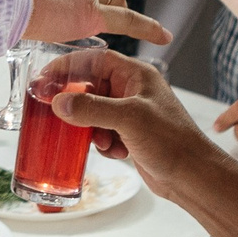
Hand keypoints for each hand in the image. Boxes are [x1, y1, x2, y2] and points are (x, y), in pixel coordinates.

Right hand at [44, 49, 228, 193]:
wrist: (192, 176)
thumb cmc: (173, 142)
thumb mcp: (129, 119)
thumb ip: (92, 108)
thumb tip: (59, 102)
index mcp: (136, 75)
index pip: (95, 60)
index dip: (69, 68)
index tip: (45, 78)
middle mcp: (132, 91)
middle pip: (91, 87)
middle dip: (77, 104)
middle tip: (55, 112)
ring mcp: (131, 113)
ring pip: (93, 112)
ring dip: (90, 128)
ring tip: (101, 141)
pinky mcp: (129, 134)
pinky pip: (102, 131)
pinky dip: (103, 142)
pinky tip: (117, 152)